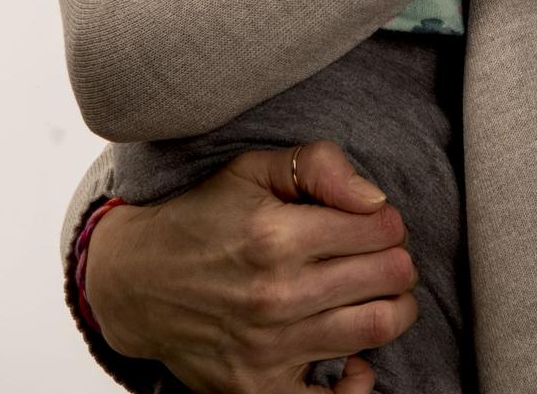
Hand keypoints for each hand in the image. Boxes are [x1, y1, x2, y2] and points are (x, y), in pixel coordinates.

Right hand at [84, 140, 418, 393]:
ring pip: (376, 328)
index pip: (378, 228)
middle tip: (385, 256)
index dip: (388, 221)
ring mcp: (268, 348)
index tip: (377, 222)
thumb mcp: (253, 169)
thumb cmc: (202, 218)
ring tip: (378, 294)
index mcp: (276, 234)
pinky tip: (353, 356)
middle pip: (387, 279)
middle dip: (399, 261)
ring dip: (395, 308)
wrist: (137, 282)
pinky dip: (360, 380)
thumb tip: (375, 200)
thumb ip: (320, 165)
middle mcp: (276, 294)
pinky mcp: (258, 389)